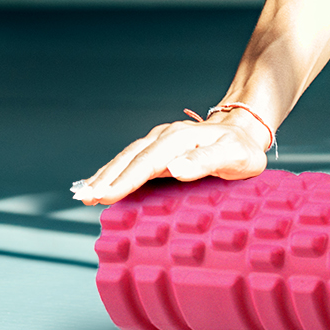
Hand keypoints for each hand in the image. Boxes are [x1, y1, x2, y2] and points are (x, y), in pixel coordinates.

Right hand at [71, 114, 268, 204]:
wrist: (245, 132)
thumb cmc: (241, 150)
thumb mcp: (233, 156)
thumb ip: (205, 161)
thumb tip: (175, 168)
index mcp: (180, 139)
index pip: (146, 162)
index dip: (124, 180)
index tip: (104, 195)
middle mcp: (166, 137)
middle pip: (130, 158)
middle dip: (105, 178)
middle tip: (84, 198)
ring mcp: (161, 141)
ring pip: (127, 157)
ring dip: (105, 174)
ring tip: (84, 193)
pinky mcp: (160, 149)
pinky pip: (133, 159)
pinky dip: (114, 171)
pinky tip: (101, 182)